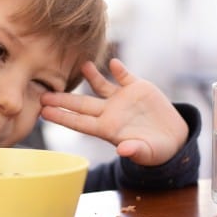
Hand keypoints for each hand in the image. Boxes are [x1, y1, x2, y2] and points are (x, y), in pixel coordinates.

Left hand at [40, 58, 187, 165]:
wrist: (173, 137)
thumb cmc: (156, 150)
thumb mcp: (147, 152)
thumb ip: (135, 151)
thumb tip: (123, 151)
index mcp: (107, 129)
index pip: (79, 122)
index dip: (62, 117)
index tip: (44, 112)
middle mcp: (110, 112)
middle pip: (81, 104)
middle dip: (63, 99)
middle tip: (43, 93)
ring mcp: (122, 99)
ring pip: (100, 85)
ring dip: (91, 76)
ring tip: (82, 65)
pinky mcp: (138, 88)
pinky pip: (125, 76)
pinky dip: (119, 70)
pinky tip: (113, 63)